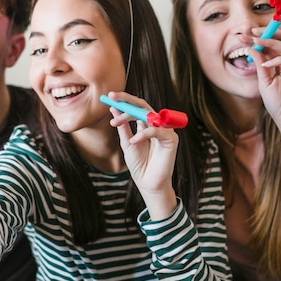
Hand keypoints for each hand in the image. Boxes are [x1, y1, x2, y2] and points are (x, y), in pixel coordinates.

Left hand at [106, 91, 177, 218]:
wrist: (148, 183)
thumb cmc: (139, 165)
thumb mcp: (127, 143)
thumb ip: (122, 126)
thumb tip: (113, 108)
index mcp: (146, 125)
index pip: (136, 107)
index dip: (123, 101)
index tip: (109, 97)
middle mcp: (157, 125)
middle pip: (143, 105)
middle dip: (127, 99)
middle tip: (113, 97)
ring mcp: (165, 131)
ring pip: (148, 114)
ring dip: (129, 116)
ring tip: (115, 123)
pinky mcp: (171, 140)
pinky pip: (156, 131)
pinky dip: (143, 134)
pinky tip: (133, 141)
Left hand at [250, 28, 280, 137]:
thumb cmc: (279, 106)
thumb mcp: (265, 83)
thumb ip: (260, 66)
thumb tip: (252, 49)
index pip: (271, 46)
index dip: (258, 39)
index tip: (242, 36)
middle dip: (266, 33)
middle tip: (250, 32)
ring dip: (271, 41)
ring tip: (255, 41)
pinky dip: (278, 59)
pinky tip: (266, 65)